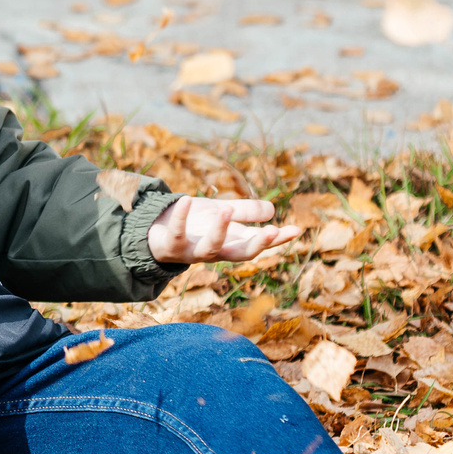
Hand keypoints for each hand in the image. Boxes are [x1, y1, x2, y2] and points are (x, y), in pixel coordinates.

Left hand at [148, 196, 300, 263]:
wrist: (156, 232)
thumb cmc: (195, 224)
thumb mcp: (221, 214)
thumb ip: (245, 212)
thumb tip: (272, 210)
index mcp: (230, 244)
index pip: (258, 244)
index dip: (278, 240)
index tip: (296, 230)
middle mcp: (215, 252)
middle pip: (240, 254)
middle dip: (257, 244)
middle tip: (273, 230)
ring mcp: (192, 252)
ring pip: (209, 249)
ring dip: (219, 231)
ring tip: (226, 209)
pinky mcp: (170, 246)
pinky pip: (176, 233)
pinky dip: (180, 218)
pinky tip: (186, 199)